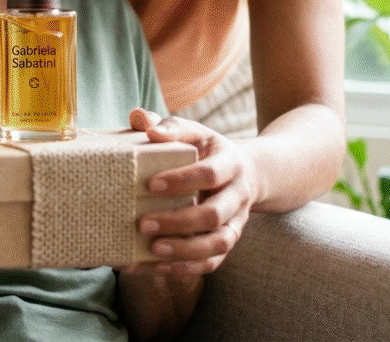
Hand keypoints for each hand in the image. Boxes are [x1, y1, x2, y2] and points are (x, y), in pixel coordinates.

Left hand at [128, 107, 254, 274]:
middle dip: (179, 222)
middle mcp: (238, 195)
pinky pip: (211, 262)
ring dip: (184, 251)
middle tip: (143, 223)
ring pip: (218, 244)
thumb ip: (169, 126)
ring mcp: (236, 222)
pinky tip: (153, 267)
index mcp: (230, 163)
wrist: (247, 173)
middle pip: (215, 215)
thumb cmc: (208, 150)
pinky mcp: (227, 242)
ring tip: (152, 251)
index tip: (150, 184)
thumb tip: (142, 121)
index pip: (210, 173)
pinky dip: (183, 268)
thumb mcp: (194, 132)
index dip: (182, 180)